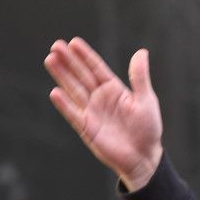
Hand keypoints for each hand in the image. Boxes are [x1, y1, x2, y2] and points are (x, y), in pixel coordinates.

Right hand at [44, 37, 163, 190]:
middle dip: (69, 62)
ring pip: (74, 90)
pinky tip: (55, 92)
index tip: (74, 42)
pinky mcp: (87, 128)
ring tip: (51, 60)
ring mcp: (92, 112)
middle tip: (56, 46)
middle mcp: (100, 99)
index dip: (86, 56)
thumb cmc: (148, 129)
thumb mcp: (146, 100)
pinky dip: (65, 104)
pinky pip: (74, 114)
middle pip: (82, 76)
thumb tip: (141, 52)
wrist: (144, 157)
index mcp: (114, 90)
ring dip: (62, 76)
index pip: (97, 69)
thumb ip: (140, 77)